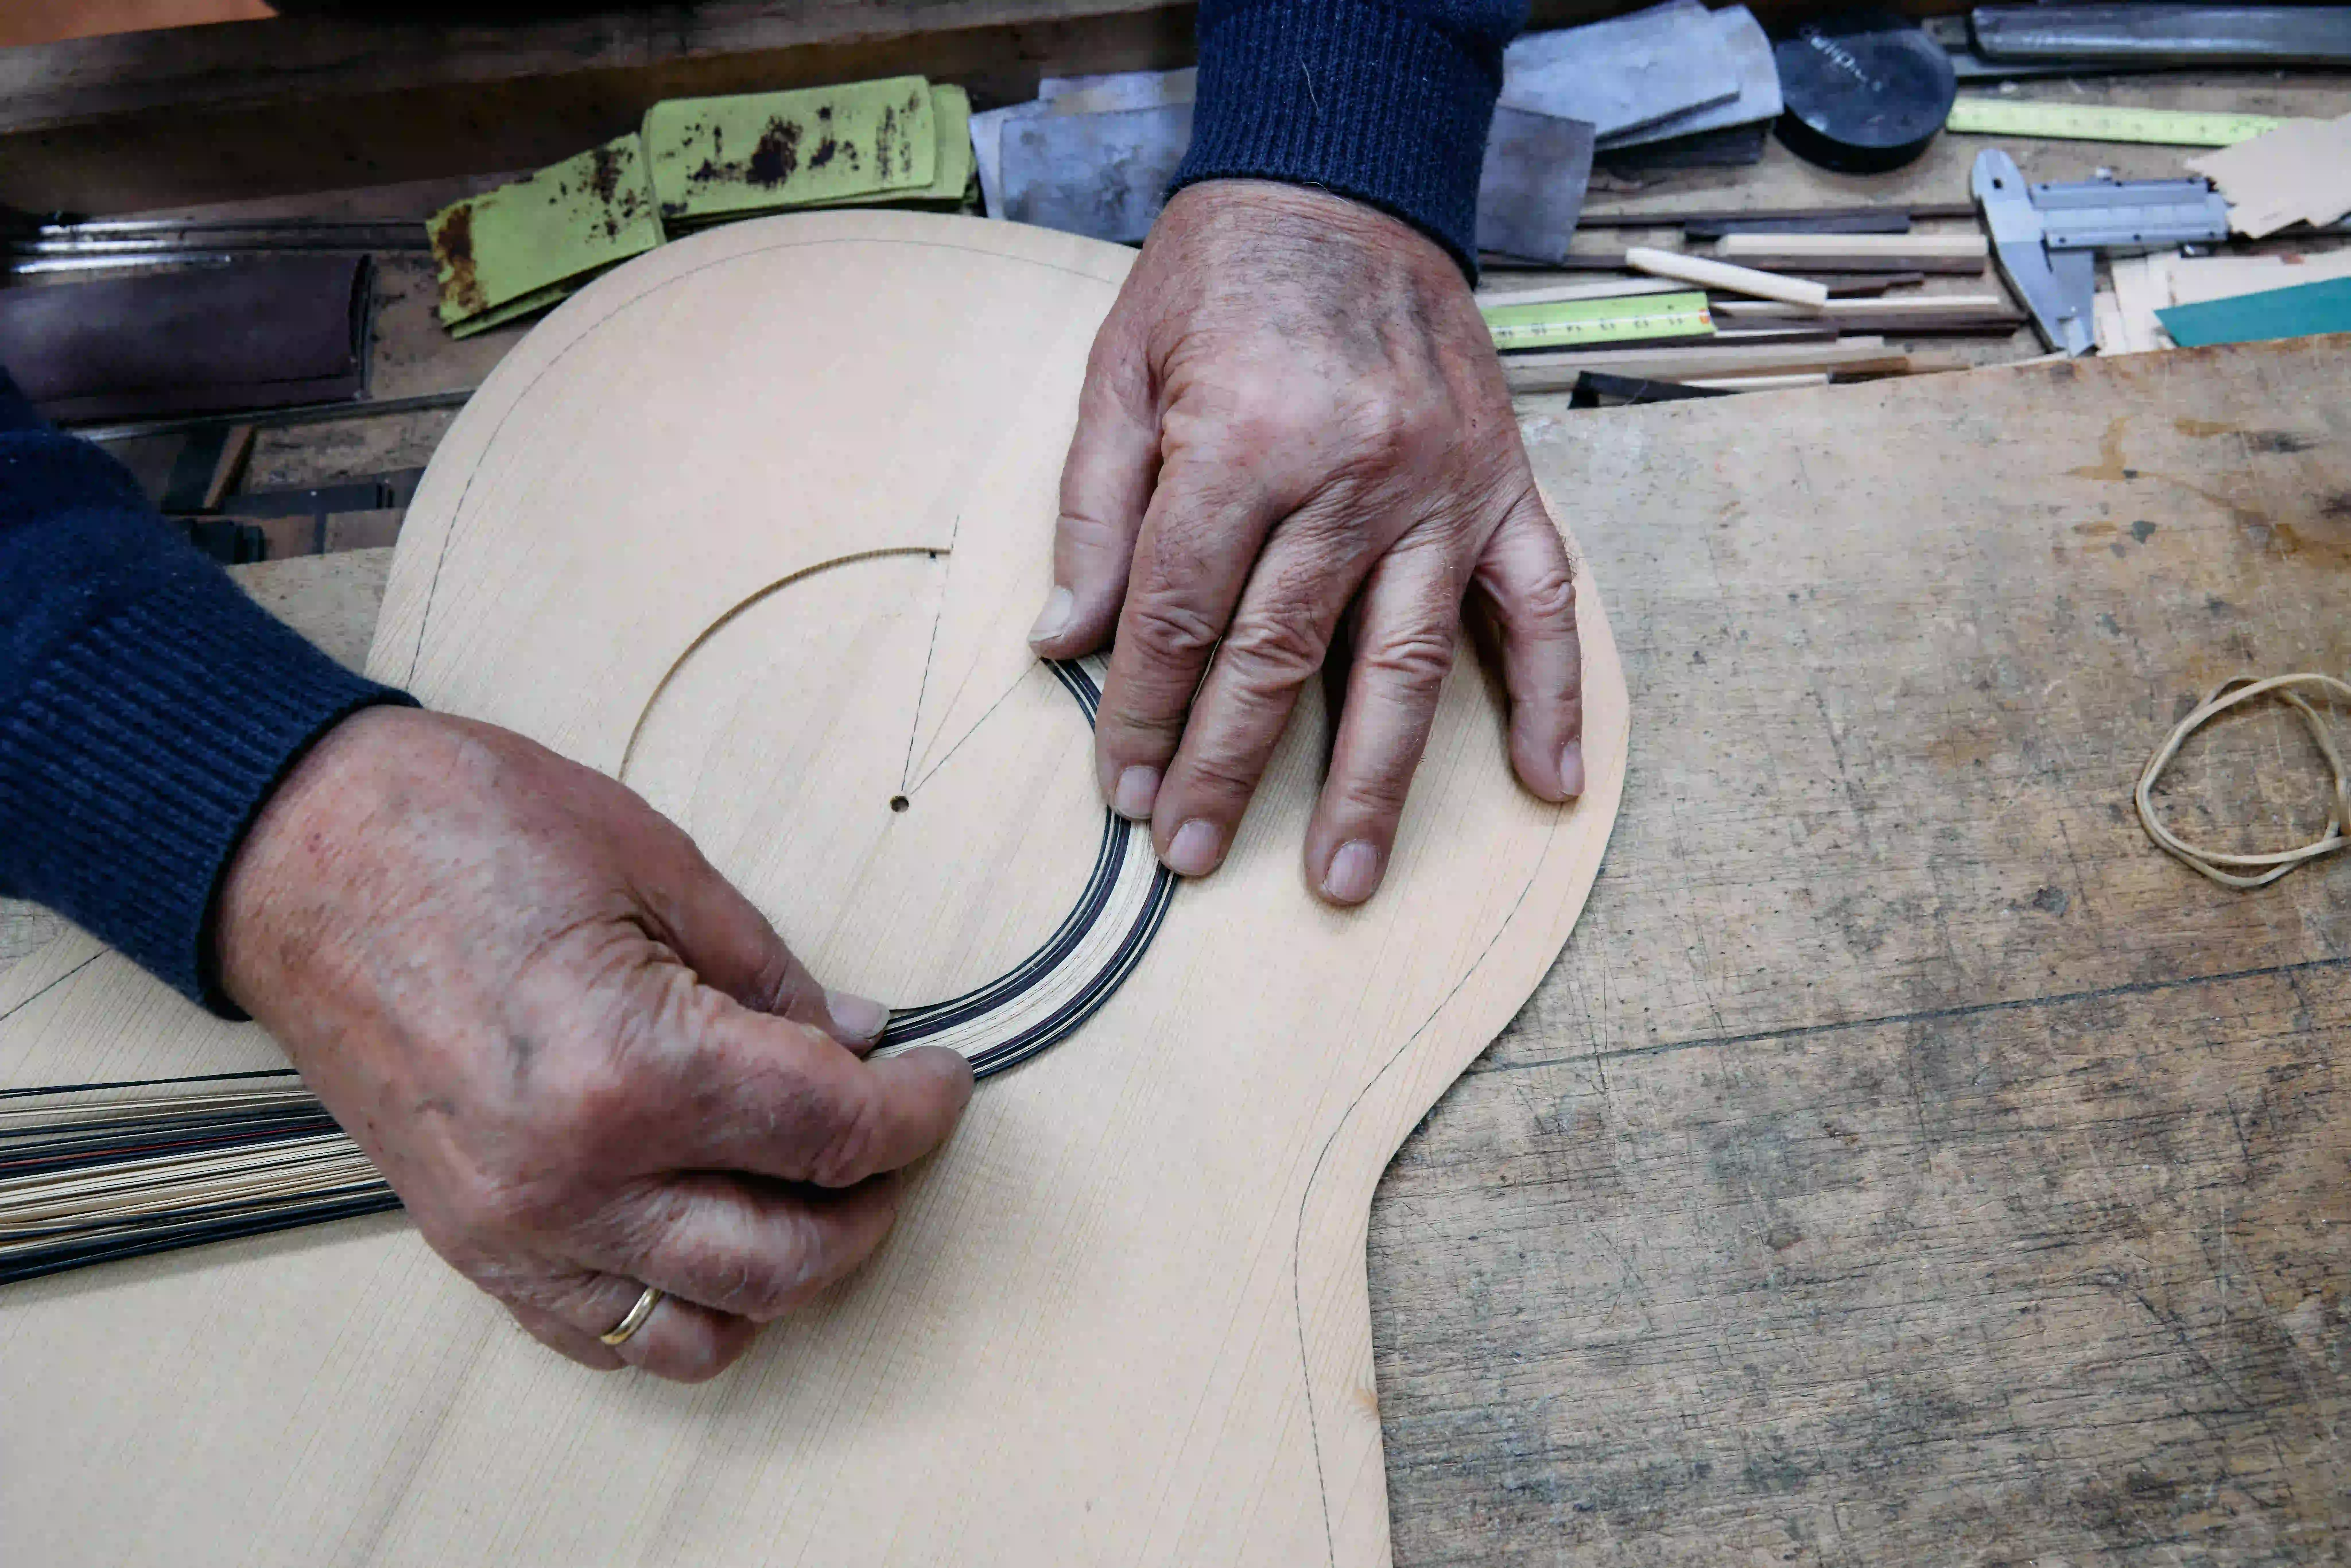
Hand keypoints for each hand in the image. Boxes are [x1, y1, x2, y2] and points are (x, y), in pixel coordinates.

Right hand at [218, 706, 972, 1381]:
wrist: (302, 853)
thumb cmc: (458, 832)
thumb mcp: (656, 867)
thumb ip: (770, 976)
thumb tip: (858, 1035)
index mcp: (631, 1070)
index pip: (833, 1131)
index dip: (916, 1108)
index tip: (939, 1078)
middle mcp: (573, 1177)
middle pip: (790, 1255)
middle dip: (872, 1200)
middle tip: (891, 1132)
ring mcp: (516, 1227)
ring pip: (708, 1326)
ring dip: (789, 1273)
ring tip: (813, 1192)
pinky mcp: (473, 1243)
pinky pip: (606, 1332)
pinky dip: (685, 1305)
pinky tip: (715, 1232)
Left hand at [1029, 179, 1583, 906]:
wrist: (1341, 183)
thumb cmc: (1219, 279)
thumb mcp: (1119, 368)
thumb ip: (1096, 509)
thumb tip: (1066, 641)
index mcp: (1246, 443)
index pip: (1178, 614)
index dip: (1142, 711)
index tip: (1121, 788)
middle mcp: (1352, 475)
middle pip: (1279, 656)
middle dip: (1227, 768)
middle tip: (1192, 857)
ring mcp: (1440, 489)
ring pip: (1404, 659)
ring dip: (1372, 780)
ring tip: (1343, 876)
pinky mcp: (1503, 485)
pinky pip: (1541, 601)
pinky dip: (1555, 693)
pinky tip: (1551, 782)